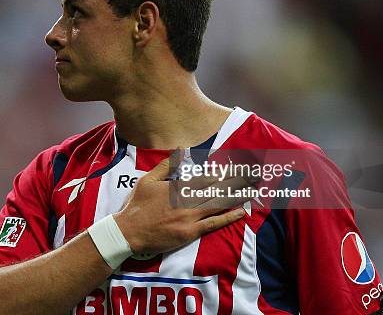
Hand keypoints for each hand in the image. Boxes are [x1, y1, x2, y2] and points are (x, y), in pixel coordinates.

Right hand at [114, 150, 251, 253]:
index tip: (236, 165)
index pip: (205, 177)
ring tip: (252, 189)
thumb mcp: (147, 180)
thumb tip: (181, 149)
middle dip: (235, 180)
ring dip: (236, 196)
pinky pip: (213, 224)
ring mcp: (189, 217)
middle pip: (216, 188)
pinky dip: (227, 217)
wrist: (129, 232)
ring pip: (218, 204)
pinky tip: (240, 212)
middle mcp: (186, 201)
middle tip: (253, 174)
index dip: (222, 171)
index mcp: (177, 187)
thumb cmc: (137, 205)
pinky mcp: (190, 232)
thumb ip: (165, 165)